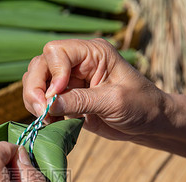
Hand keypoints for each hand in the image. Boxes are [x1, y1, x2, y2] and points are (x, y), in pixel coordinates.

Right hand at [22, 38, 168, 140]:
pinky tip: (52, 124)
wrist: (149, 124)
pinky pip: (43, 102)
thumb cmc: (141, 106)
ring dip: (35, 102)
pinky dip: (42, 113)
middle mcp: (78, 63)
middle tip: (42, 112)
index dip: (53, 73)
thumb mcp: (113, 102)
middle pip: (40, 66)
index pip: (57, 52)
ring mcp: (70, 81)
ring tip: (47, 120)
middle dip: (36, 89)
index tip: (57, 95)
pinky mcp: (67, 100)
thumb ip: (80, 101)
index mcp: (93, 53)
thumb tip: (48, 104)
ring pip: (36, 83)